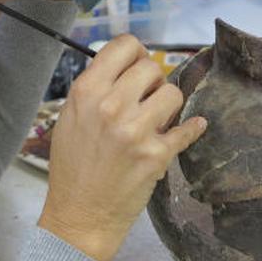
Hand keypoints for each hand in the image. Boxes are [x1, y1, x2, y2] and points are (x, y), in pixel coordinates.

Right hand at [38, 35, 206, 260]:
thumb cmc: (72, 167)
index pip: (124, 46)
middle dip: (152, 81)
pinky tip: (192, 127)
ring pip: (173, 93)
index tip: (137, 65)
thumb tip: (124, 67)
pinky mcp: (156, 155)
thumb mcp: (70, 117)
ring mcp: (135, 130)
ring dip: (167, 105)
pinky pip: (187, 128)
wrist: (80, 214)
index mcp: (87, 92)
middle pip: (151, 67)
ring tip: (156, 119)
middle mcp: (111, 106)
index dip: (135, 53)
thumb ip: (95, 89)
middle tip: (146, 98)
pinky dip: (192, 128)